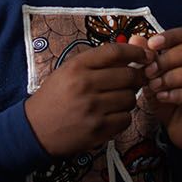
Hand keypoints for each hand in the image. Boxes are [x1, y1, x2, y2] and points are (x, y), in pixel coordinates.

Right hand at [23, 41, 144, 156]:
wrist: (35, 129)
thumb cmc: (54, 97)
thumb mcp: (68, 71)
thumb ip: (95, 62)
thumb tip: (130, 55)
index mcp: (77, 67)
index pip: (115, 52)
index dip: (135, 52)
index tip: (145, 55)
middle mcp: (85, 85)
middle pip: (129, 75)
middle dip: (137, 77)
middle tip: (136, 80)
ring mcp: (93, 108)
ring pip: (130, 98)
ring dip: (129, 98)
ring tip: (117, 100)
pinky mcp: (98, 129)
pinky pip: (126, 119)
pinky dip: (123, 117)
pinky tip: (112, 115)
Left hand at [129, 27, 181, 150]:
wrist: (179, 129)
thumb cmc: (168, 98)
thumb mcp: (153, 77)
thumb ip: (146, 58)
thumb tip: (135, 39)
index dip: (170, 36)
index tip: (151, 45)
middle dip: (168, 59)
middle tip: (149, 71)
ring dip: (172, 77)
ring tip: (154, 86)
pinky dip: (178, 94)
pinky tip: (162, 97)